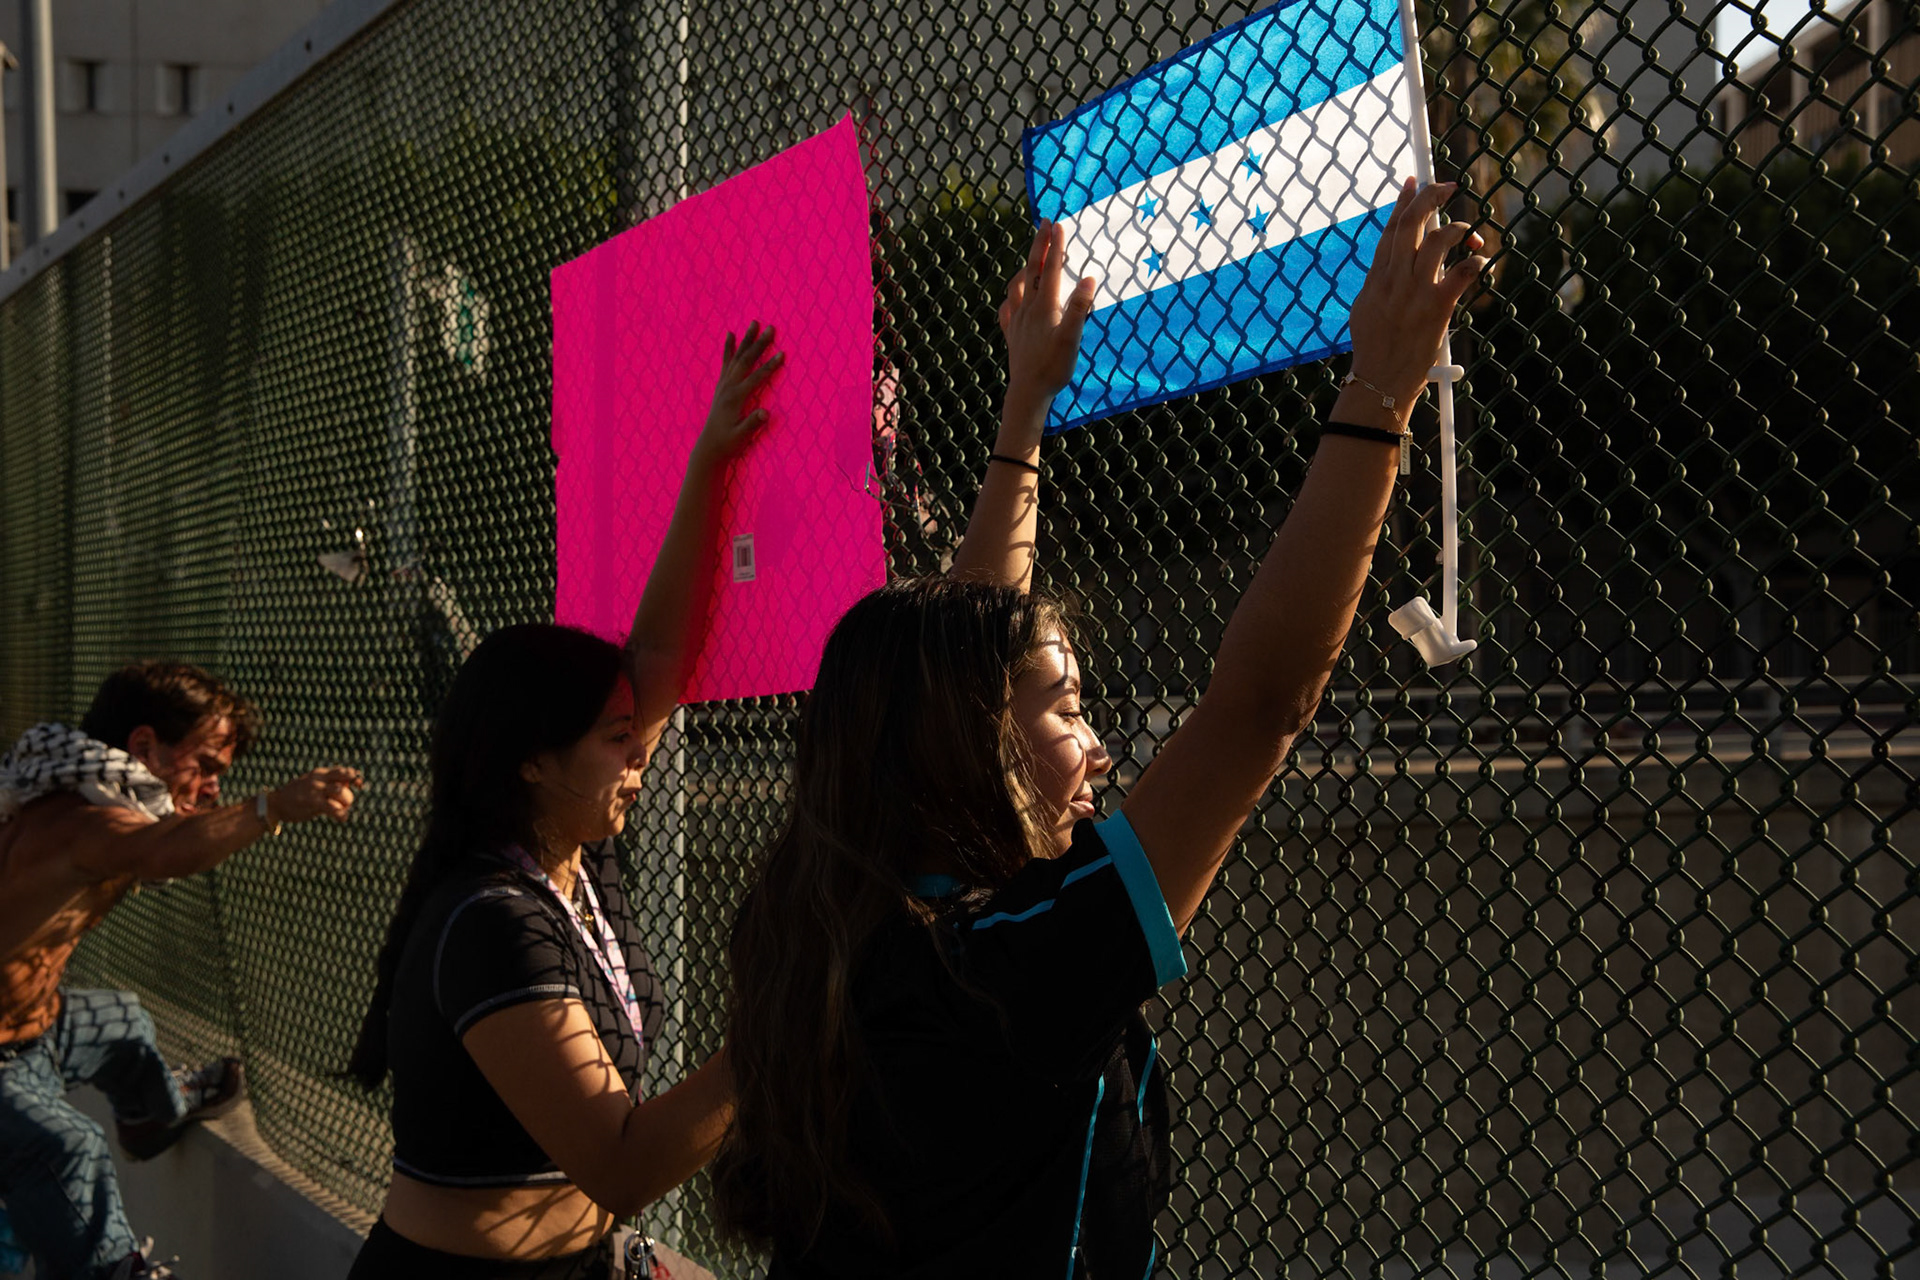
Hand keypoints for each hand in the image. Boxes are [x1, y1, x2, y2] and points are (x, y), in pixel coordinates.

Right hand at [269, 767, 362, 825]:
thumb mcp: (310, 784)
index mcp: (318, 773)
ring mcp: (316, 790)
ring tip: (345, 811)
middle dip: (355, 782)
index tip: (359, 783)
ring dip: (347, 803)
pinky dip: (341, 814)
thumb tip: (346, 786)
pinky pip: (334, 808)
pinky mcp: (314, 802)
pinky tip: (342, 819)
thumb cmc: (295, 795)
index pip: (341, 770)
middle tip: (359, 791)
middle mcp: (318, 779)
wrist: (275, 804)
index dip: (353, 775)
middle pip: (344, 776)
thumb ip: (325, 783)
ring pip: (341, 793)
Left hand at [692, 322, 780, 467]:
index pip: (756, 378)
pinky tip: (730, 335)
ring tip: (754, 323)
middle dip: (759, 344)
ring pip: (736, 357)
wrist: (709, 447)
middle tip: (771, 328)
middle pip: (746, 361)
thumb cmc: (728, 443)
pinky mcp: (721, 386)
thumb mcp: (742, 437)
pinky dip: (729, 348)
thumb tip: (766, 413)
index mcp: (735, 398)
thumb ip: (753, 423)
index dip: (770, 366)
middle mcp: (728, 387)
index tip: (782, 354)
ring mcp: (723, 385)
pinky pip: (726, 362)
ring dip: (746, 340)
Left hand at [999, 221, 1098, 411]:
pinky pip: (1007, 309)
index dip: (1056, 246)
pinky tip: (1013, 298)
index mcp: (1045, 306)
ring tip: (1031, 260)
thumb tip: (1089, 279)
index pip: (1052, 269)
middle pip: (1033, 270)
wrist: (1028, 393)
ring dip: (1025, 268)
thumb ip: (1080, 308)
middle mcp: (1028, 309)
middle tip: (1045, 224)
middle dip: (1039, 245)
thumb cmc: (1053, 367)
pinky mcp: (1012, 335)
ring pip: (1017, 286)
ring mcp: (1017, 321)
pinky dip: (1011, 297)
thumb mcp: (1072, 338)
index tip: (1059, 224)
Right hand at [1342, 179, 1486, 427]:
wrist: (1380, 380)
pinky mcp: (1436, 307)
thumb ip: (1378, 285)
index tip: (1414, 181)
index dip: (1403, 202)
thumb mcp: (1366, 310)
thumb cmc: (1374, 350)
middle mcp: (1394, 279)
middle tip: (1449, 186)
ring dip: (1458, 228)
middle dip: (1432, 197)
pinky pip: (1461, 272)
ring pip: (1438, 240)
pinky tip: (1480, 260)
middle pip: (1412, 224)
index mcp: (1376, 278)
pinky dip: (1475, 261)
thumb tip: (1387, 266)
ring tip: (1468, 233)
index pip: (1390, 230)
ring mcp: (1414, 292)